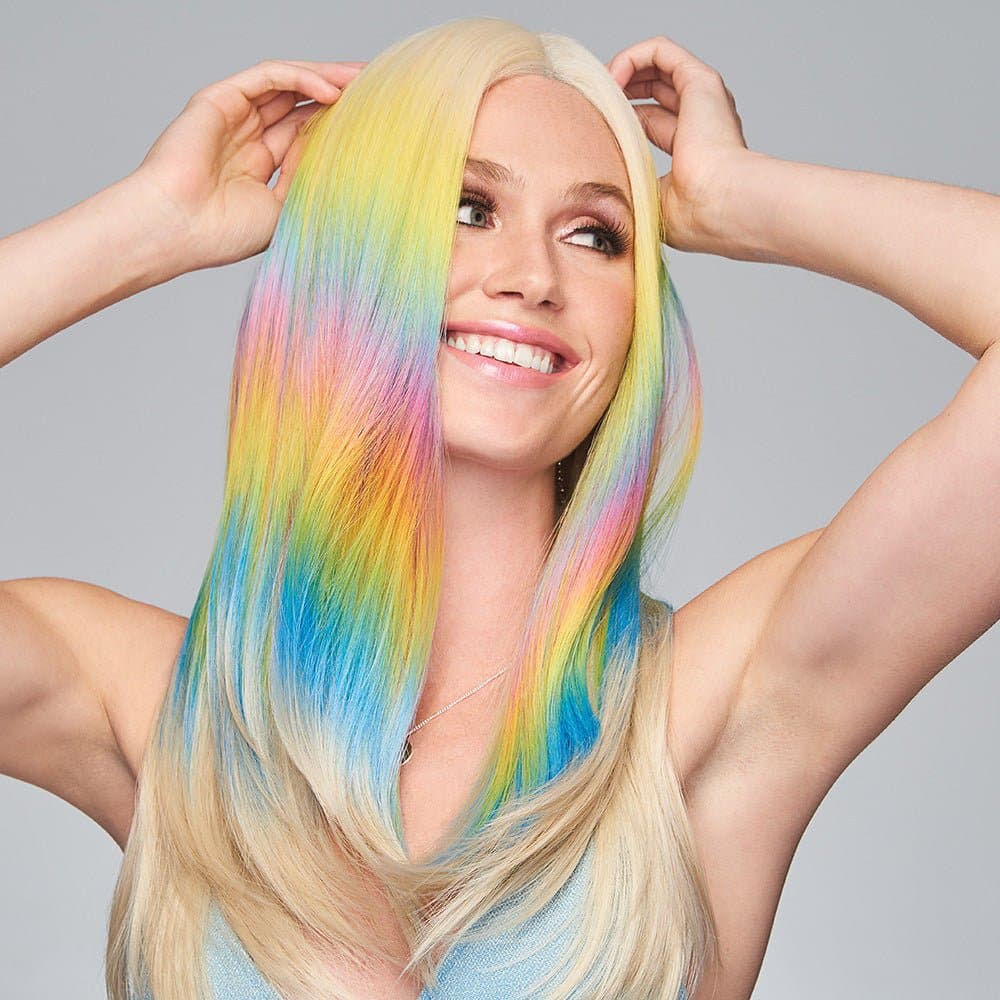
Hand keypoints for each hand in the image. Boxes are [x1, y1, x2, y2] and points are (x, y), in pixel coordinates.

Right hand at [131, 59, 363, 270]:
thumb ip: (308, 179)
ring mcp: (233, 116)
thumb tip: (343, 157)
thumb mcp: (283, 209)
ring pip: (288, 84)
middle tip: (377, 87)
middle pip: (300, 103)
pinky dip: (301, 78)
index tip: (375, 122)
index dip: (338, 124)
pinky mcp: (220, 99)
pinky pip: (268, 77)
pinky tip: (331, 91)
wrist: (177, 229)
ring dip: (326, 78)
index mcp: (259, 166)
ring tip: (363, 80)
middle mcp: (247, 137)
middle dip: (339, 93)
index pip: (305, 132)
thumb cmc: (222, 233)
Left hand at [606, 36, 754, 253]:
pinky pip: (660, 51)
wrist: (717, 204)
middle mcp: (703, 120)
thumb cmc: (690, 215)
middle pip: (656, 91)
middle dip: (623, 91)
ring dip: (623, 71)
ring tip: (599, 87)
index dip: (622, 119)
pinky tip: (611, 77)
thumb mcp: (650, 199)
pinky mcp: (700, 81)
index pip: (653, 122)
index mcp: (694, 150)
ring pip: (658, 66)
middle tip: (593, 103)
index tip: (595, 127)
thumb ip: (631, 184)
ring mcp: (704, 100)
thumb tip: (600, 190)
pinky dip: (631, 57)